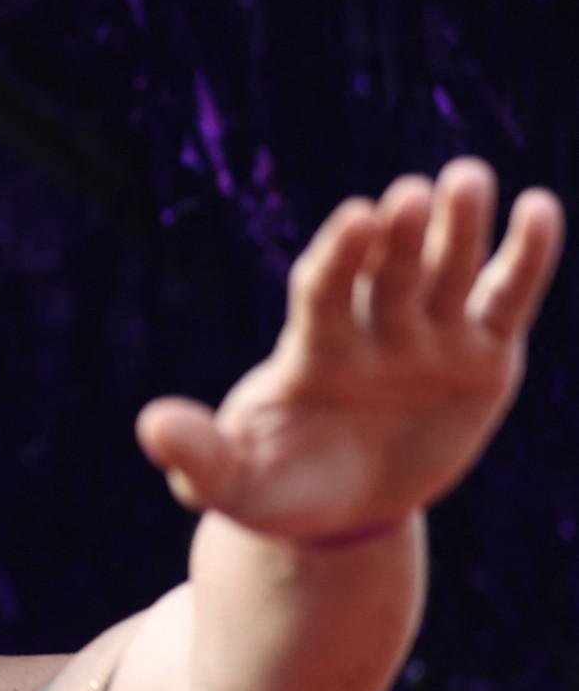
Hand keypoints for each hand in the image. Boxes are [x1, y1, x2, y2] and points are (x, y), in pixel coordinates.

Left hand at [136, 158, 562, 541]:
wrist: (339, 513)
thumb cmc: (277, 488)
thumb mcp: (233, 485)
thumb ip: (198, 457)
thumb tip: (151, 427)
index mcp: (312, 353)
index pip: (323, 294)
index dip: (340, 258)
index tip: (356, 217)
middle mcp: (373, 332)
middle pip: (388, 274)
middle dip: (401, 236)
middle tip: (412, 192)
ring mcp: (430, 339)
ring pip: (448, 273)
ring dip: (460, 228)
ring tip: (467, 178)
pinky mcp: (482, 356)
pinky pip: (506, 301)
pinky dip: (525, 258)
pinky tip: (540, 208)